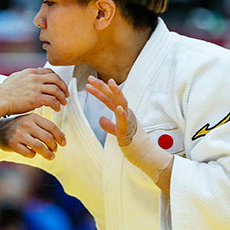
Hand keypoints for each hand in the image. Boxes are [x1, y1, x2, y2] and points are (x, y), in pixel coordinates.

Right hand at [0, 68, 68, 117]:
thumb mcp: (15, 78)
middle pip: (56, 79)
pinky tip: (56, 108)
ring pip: (56, 90)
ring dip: (62, 97)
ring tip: (63, 103)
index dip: (57, 79)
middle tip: (66, 94)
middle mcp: (34, 78)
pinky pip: (52, 101)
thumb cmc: (4, 92)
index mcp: (30, 72)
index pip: (49, 72)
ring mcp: (35, 88)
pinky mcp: (35, 99)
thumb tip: (34, 73)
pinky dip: (57, 105)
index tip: (60, 85)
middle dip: (63, 87)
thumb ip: (26, 75)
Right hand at [0, 114, 65, 159]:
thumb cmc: (18, 126)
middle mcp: (26, 124)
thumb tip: (62, 137)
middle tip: (55, 151)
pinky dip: (33, 155)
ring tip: (50, 156)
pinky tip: (33, 153)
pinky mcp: (12, 144)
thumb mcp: (30, 121)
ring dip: (47, 154)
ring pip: (39, 147)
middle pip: (47, 138)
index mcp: (32, 117)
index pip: (51, 126)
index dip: (60, 136)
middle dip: (54, 147)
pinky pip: (29, 153)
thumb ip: (44, 126)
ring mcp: (19, 134)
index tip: (63, 143)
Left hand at [87, 76, 173, 192]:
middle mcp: (124, 111)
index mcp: (120, 110)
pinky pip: (125, 119)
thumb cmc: (130, 138)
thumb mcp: (116, 130)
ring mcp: (127, 118)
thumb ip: (108, 124)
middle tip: (90, 78)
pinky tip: (118, 107)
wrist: (140, 151)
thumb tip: (100, 119)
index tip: (89, 83)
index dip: (99, 89)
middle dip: (102, 86)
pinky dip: (122, 113)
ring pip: (121, 102)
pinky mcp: (128, 128)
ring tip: (109, 83)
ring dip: (116, 92)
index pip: (108, 97)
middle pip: (112, 96)